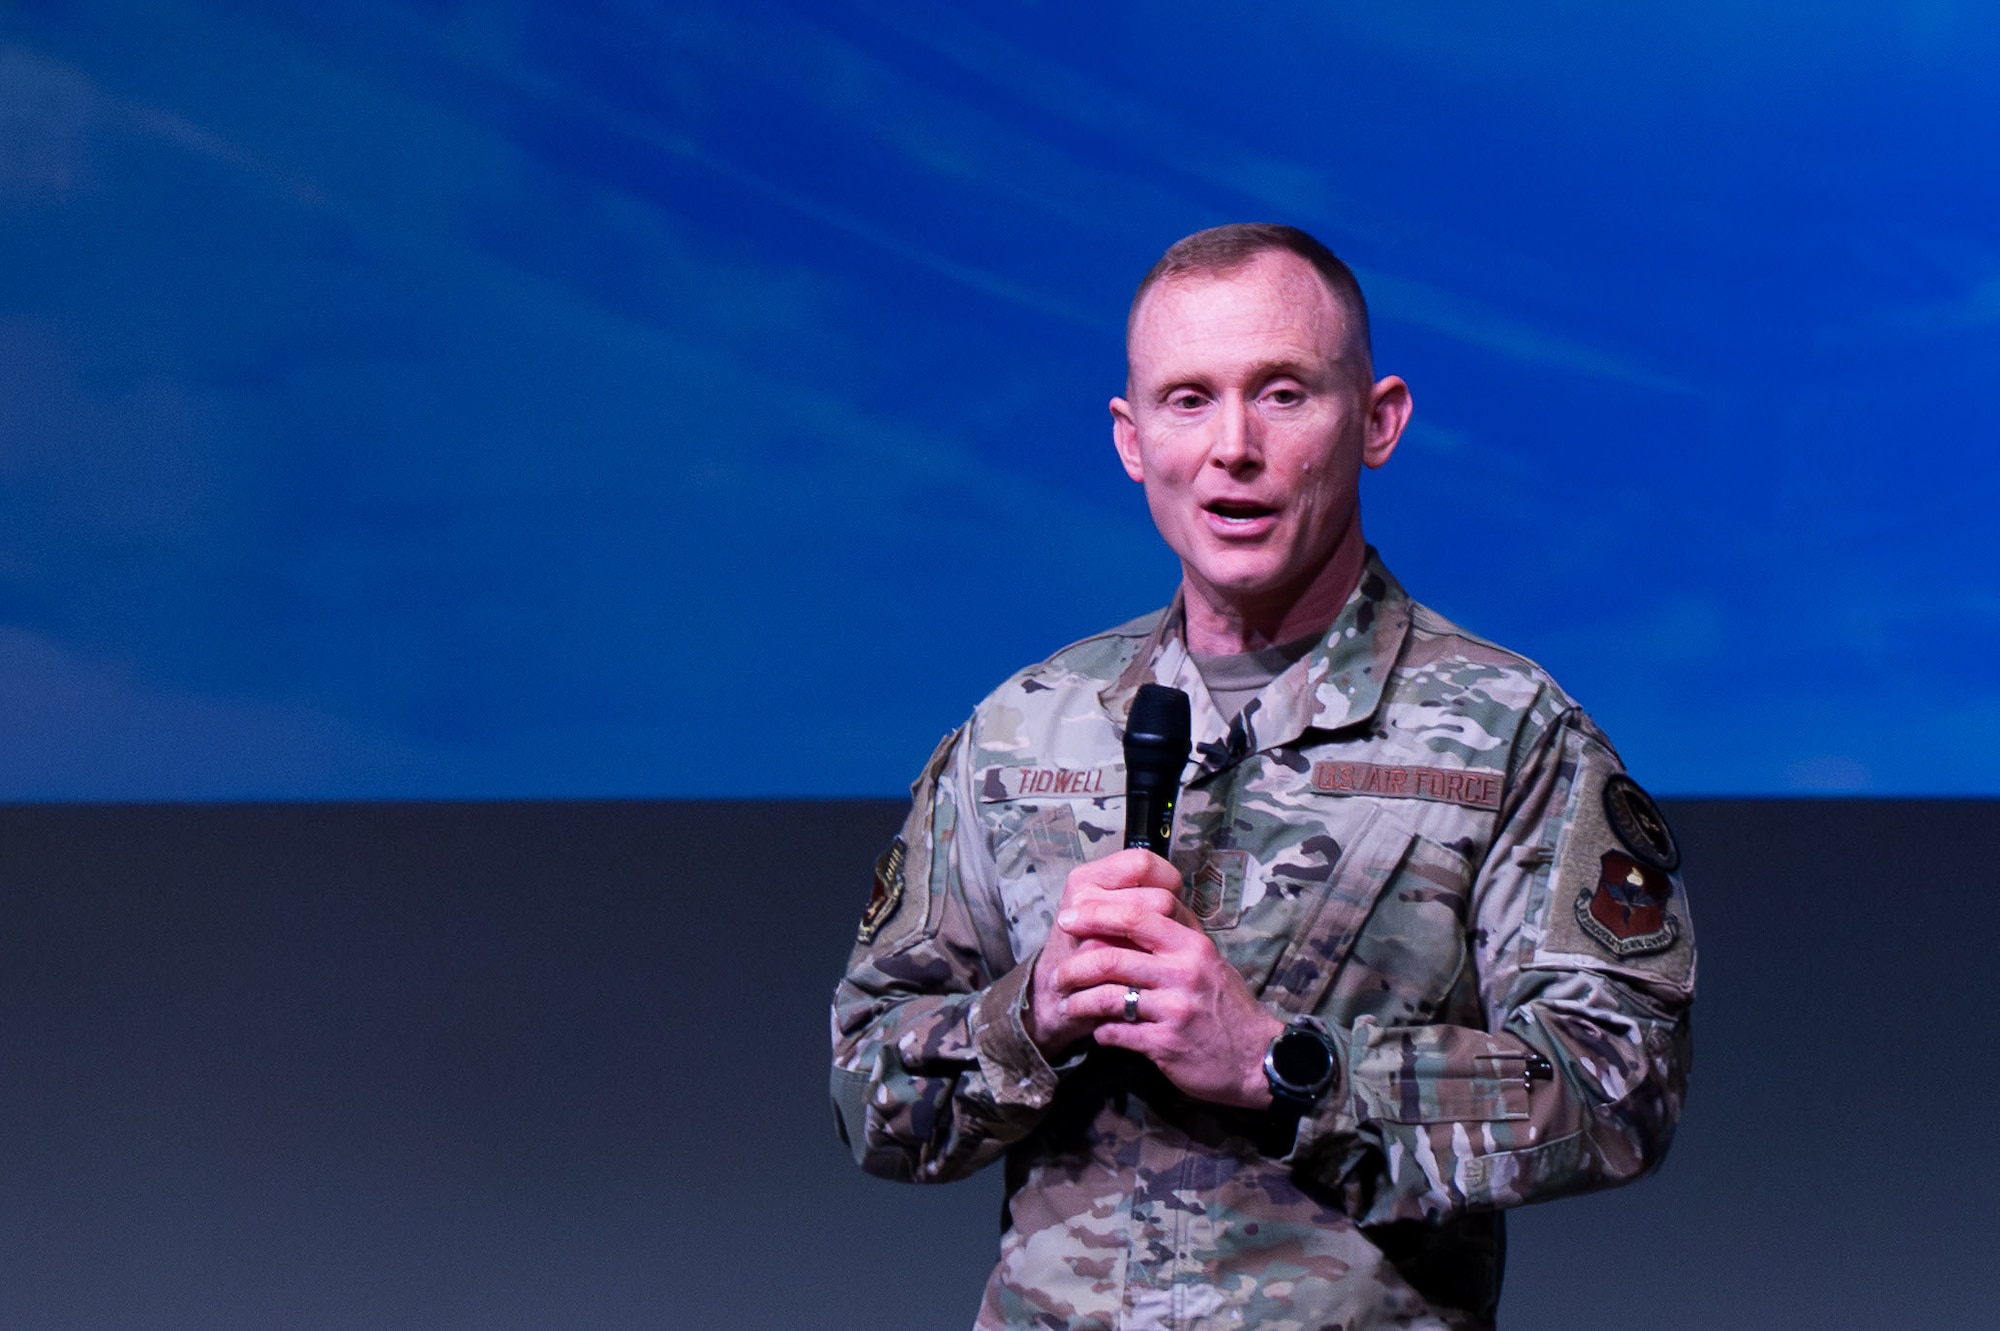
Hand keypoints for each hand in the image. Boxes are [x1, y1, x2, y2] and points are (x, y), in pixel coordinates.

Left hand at [1028, 849, 1284, 1108]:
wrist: (1258, 1059)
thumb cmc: (1227, 1007)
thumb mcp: (1208, 961)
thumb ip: (1173, 938)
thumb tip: (1131, 912)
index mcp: (1191, 945)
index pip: (1136, 916)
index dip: (1095, 914)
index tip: (1069, 917)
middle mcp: (1183, 973)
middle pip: (1112, 957)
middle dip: (1075, 965)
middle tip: (1057, 973)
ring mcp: (1174, 1009)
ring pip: (1108, 997)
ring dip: (1080, 1002)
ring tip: (1069, 1005)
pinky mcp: (1166, 1044)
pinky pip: (1117, 1033)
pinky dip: (1102, 1032)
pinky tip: (1100, 1031)